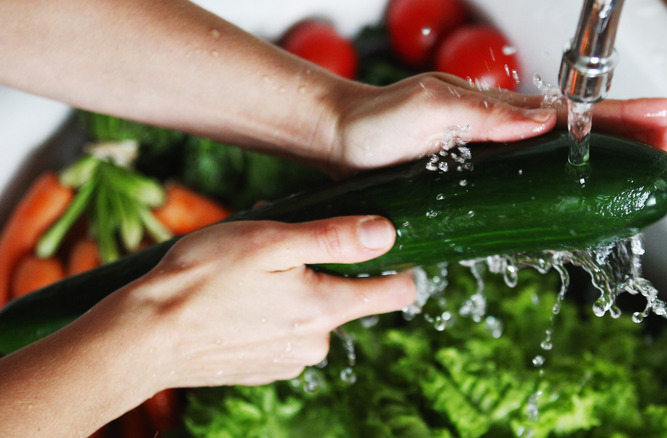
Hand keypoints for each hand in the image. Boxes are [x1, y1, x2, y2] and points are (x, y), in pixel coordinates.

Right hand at [114, 216, 414, 389]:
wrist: (144, 336)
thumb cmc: (203, 279)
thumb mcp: (272, 241)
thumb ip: (335, 237)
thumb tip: (387, 233)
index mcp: (327, 310)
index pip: (398, 292)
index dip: (399, 265)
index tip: (385, 245)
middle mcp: (316, 344)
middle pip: (347, 298)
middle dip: (323, 269)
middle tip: (280, 248)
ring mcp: (290, 362)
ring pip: (312, 313)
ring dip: (293, 289)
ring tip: (249, 272)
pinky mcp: (265, 369)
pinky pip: (285, 333)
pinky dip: (271, 312)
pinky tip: (237, 299)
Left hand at [329, 72, 666, 173]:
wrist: (343, 144)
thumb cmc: (377, 121)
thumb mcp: (430, 108)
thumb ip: (484, 114)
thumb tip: (543, 119)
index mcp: (502, 114)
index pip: (579, 115)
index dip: (626, 118)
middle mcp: (505, 136)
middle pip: (586, 136)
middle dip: (638, 137)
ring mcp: (496, 161)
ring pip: (567, 161)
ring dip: (613, 162)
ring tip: (653, 166)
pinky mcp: (480, 185)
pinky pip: (535, 186)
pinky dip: (569, 189)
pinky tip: (588, 198)